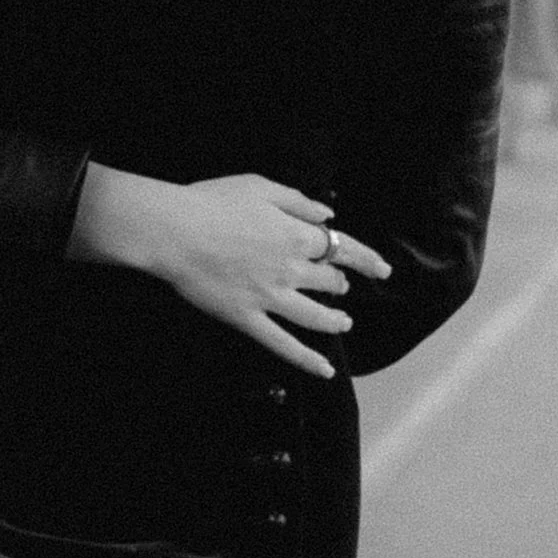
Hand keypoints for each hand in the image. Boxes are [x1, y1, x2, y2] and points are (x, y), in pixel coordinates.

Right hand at [70, 164, 390, 377]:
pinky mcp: (248, 319)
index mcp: (296, 235)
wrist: (174, 231)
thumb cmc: (212, 202)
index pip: (343, 248)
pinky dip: (306, 359)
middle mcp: (291, 269)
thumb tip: (328, 215)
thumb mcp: (260, 187)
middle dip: (340, 284)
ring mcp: (271, 298)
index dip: (367, 260)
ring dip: (335, 320)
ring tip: (344, 323)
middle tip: (341, 287)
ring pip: (316, 316)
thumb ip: (299, 202)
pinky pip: (283, 344)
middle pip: (329, 281)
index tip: (383, 269)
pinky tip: (325, 371)